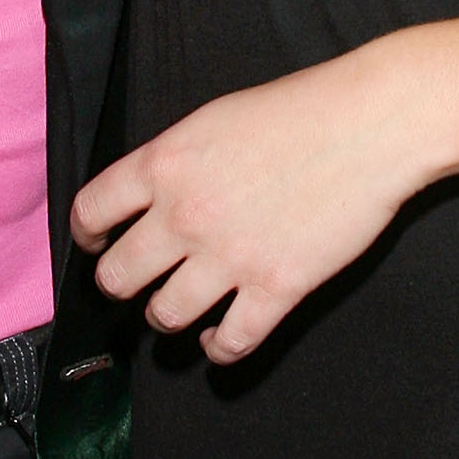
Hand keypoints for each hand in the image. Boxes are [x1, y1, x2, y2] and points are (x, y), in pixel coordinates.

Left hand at [71, 48, 424, 365]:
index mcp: (164, 164)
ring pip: (164, 316)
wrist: (370, 125)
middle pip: (117, 277)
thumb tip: (150, 196)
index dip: (88, 236)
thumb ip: (174, 162)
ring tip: (178, 310)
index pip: (91, 212)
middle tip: (136, 283)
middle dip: (121, 284)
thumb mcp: (214, 119)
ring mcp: (229, 256)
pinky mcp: (276, 287)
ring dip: (166, 318)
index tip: (96, 244)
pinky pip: (231, 342)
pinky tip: (220, 338)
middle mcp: (185, 215)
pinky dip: (219, 349)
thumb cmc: (301, 110)